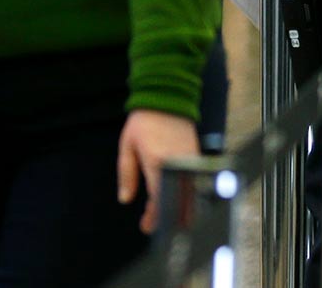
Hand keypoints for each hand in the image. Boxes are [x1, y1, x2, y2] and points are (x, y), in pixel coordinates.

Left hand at [116, 110, 198, 234]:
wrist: (167, 95)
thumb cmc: (144, 121)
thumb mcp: (127, 147)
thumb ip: (126, 174)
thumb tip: (125, 199)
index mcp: (157, 163)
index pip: (158, 199)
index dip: (154, 217)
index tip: (146, 226)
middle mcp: (177, 164)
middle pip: (177, 201)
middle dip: (168, 217)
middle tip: (156, 223)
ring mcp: (190, 160)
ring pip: (189, 194)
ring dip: (179, 207)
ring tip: (166, 214)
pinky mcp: (196, 154)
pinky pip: (193, 182)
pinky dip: (186, 194)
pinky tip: (176, 197)